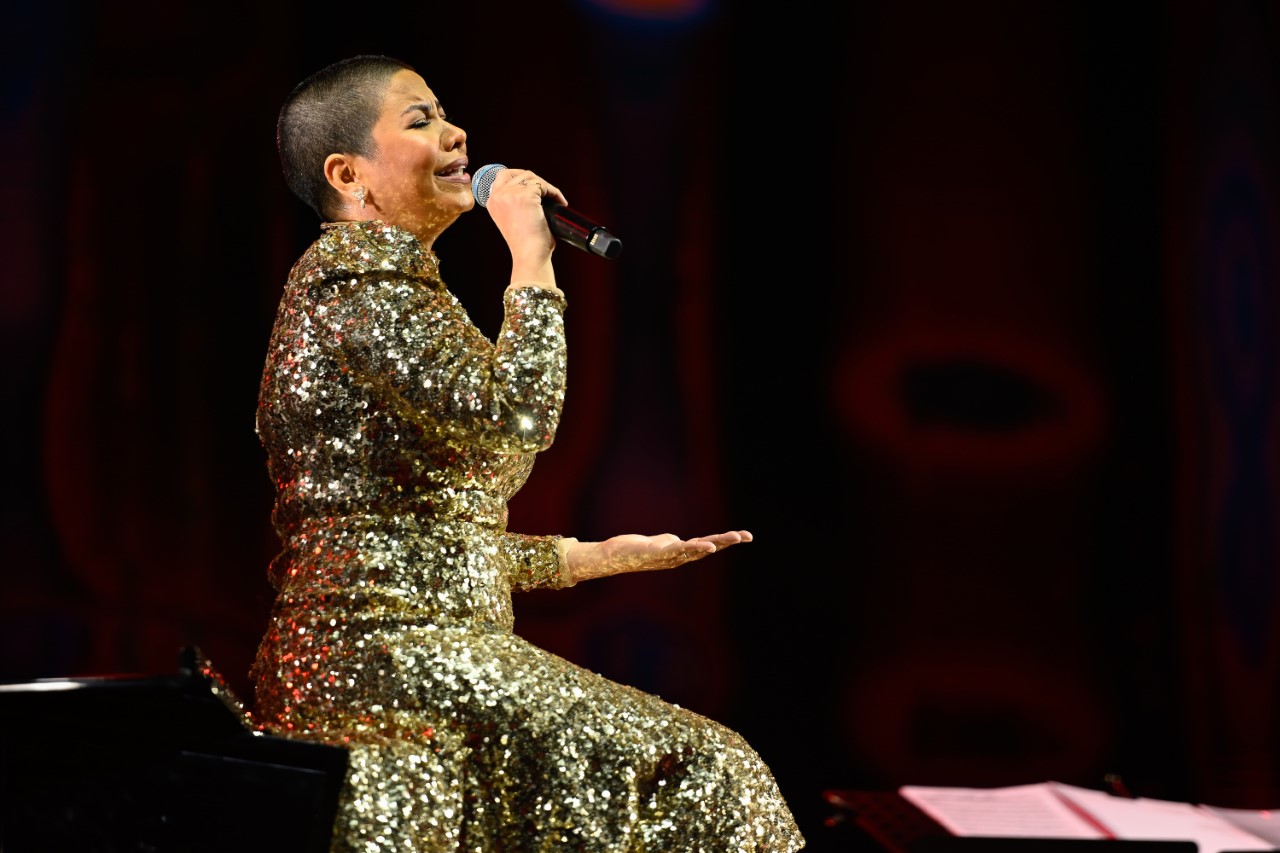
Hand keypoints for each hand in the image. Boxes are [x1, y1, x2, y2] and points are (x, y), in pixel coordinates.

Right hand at [481, 167, 567, 286]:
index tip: (536, 185)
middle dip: (536, 180)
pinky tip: (560, 202)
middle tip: (548, 192)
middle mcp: (498, 195)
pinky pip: (544, 185)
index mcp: (492, 202)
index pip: (503, 176)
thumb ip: (515, 203)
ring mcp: (511, 194)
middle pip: (519, 173)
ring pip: (533, 178)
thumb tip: (535, 190)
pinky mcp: (525, 195)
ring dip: (547, 187)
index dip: (521, 177)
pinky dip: (554, 192)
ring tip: (556, 200)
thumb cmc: (526, 244)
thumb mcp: (513, 219)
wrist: (529, 255)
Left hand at [565, 530, 752, 583]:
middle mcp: (678, 557)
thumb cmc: (635, 550)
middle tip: (746, 536)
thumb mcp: (658, 544)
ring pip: (696, 549)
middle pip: (707, 547)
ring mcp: (669, 556)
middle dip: (727, 541)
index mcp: (681, 553)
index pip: (708, 544)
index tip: (745, 535)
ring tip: (732, 539)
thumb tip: (675, 541)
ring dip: (715, 544)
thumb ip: (670, 543)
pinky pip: (680, 550)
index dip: (725, 540)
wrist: (613, 556)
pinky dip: (695, 548)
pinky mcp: (657, 552)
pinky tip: (707, 546)